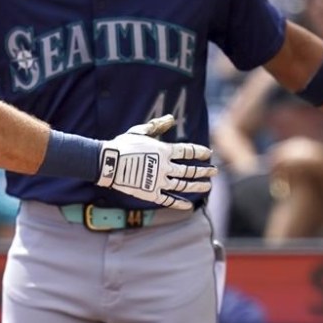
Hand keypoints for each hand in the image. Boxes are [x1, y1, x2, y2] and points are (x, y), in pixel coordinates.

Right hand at [97, 115, 214, 208]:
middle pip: (190, 170)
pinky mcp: (150, 192)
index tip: (209, 154)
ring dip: (197, 185)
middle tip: (214, 171)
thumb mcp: (140, 131)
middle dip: (204, 170)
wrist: (108, 162)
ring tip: (207, 186)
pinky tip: (188, 204)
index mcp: (164, 150)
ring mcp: (159, 181)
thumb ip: (157, 126)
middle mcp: (165, 166)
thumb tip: (172, 118)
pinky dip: (179, 203)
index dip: (200, 152)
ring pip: (183, 185)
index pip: (188, 151)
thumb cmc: (122, 144)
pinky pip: (168, 200)